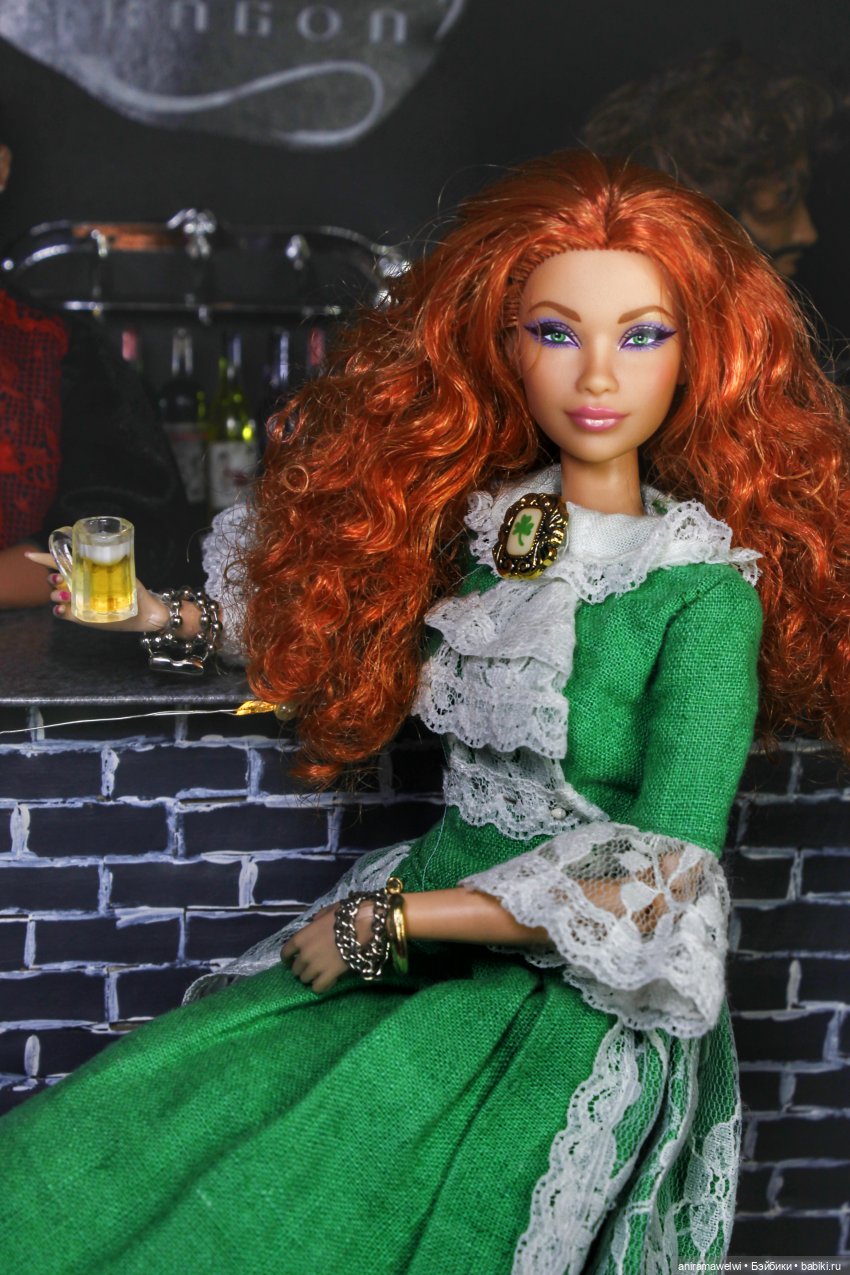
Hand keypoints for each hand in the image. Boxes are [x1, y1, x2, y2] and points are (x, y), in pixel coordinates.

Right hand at [24, 551, 168, 631]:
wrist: (144, 614)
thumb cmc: (135, 592)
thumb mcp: (126, 575)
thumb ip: (117, 565)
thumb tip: (115, 553)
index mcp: (85, 573)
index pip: (62, 563)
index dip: (45, 559)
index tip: (30, 556)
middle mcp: (78, 586)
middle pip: (54, 579)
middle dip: (52, 578)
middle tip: (61, 580)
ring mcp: (78, 602)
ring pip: (55, 596)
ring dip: (55, 594)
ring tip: (66, 595)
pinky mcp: (80, 617)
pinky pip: (62, 614)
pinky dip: (58, 610)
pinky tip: (62, 608)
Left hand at [282, 900, 372, 993]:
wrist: (361, 927)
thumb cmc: (344, 917)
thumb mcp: (326, 913)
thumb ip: (316, 920)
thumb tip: (315, 923)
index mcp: (301, 938)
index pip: (285, 952)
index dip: (287, 958)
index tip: (290, 960)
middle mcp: (305, 954)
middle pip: (295, 969)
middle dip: (301, 968)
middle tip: (309, 967)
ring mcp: (316, 966)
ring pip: (305, 979)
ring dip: (310, 977)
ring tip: (318, 975)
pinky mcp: (329, 975)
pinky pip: (318, 987)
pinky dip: (320, 986)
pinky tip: (326, 981)